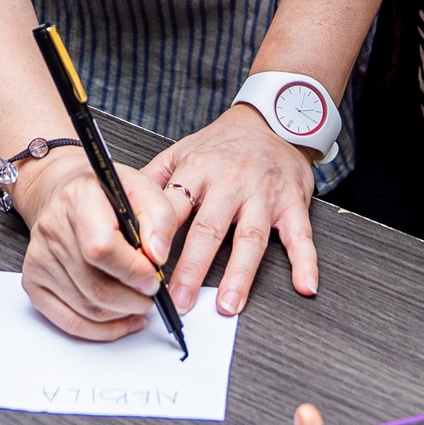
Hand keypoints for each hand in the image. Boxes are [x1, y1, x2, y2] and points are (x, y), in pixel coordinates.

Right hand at [13, 150, 183, 339]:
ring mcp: (39, 259)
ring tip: (140, 303)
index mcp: (78, 199)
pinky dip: (100, 330)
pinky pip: (68, 321)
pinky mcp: (34, 282)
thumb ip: (159, 217)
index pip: (101, 248)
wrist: (62, 191)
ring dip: (121, 315)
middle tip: (152, 295)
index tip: (154, 277)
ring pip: (85, 307)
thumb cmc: (104, 191)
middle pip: (95, 285)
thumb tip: (158, 256)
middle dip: (133, 299)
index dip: (132, 271)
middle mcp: (52, 229)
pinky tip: (121, 321)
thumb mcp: (142, 187)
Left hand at [145, 104, 318, 314]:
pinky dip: (306, 261)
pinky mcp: (293, 202)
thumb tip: (117, 209)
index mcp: (197, 169)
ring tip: (228, 305)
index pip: (173, 208)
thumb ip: (151, 182)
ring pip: (251, 236)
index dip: (159, 238)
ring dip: (241, 274)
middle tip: (180, 302)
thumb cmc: (222, 144)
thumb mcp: (181, 151)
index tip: (147, 267)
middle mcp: (230, 181)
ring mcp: (264, 193)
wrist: (272, 119)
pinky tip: (305, 285)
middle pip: (210, 228)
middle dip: (193, 268)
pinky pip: (300, 234)